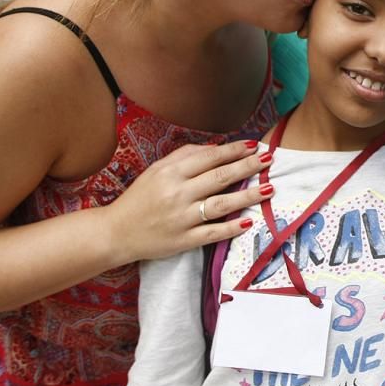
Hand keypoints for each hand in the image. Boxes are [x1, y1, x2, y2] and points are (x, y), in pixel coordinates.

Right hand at [104, 139, 273, 263]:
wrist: (115, 233)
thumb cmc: (140, 198)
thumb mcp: (156, 170)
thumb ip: (184, 156)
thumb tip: (216, 147)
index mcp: (171, 173)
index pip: (209, 158)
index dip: (234, 151)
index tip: (254, 145)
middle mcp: (177, 194)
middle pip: (220, 178)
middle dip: (248, 167)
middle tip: (269, 160)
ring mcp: (181, 219)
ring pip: (221, 204)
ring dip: (247, 196)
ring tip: (269, 188)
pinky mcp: (183, 241)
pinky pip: (212, 233)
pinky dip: (231, 228)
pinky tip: (248, 221)